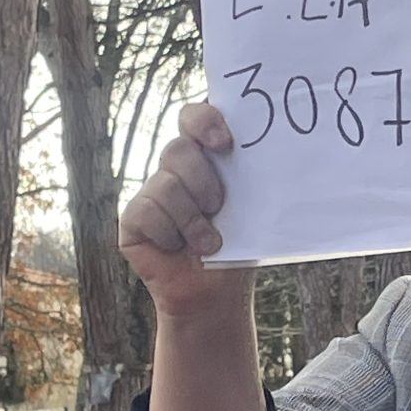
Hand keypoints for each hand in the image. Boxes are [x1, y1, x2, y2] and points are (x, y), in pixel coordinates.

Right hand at [119, 103, 250, 316]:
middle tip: (219, 208)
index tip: (225, 142)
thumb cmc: (239, 244)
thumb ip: (252, 175)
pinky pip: (147, 211)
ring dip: (192, 219)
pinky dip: (170, 234)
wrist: (216, 293)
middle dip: (203, 182)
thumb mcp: (253, 206)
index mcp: (206, 155)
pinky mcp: (133, 218)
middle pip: (177, 149)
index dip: (204, 120)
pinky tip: (178, 248)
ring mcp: (152, 191)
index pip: (194, 117)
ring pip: (166, 184)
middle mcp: (175, 167)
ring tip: (209, 242)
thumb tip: (276, 151)